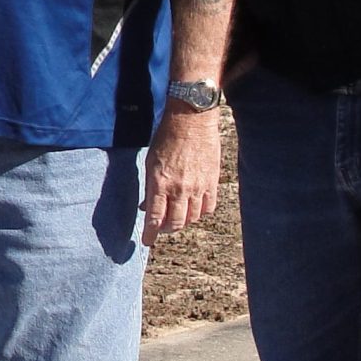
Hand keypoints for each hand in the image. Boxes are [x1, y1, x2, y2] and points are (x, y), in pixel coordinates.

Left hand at [140, 102, 222, 241]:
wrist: (191, 119)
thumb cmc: (166, 137)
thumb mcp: (150, 161)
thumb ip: (150, 186)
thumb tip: (147, 206)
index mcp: (160, 182)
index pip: (155, 218)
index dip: (151, 234)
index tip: (148, 241)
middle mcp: (180, 188)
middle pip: (175, 223)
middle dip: (166, 229)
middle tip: (162, 228)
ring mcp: (198, 186)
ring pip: (192, 218)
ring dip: (183, 221)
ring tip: (177, 216)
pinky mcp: (212, 182)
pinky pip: (208, 207)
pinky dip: (200, 212)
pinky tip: (194, 208)